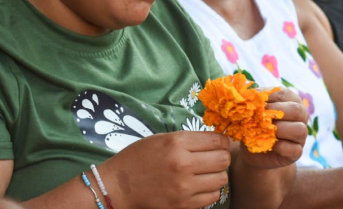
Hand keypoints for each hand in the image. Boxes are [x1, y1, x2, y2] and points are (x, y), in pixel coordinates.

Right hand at [99, 131, 230, 208]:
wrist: (118, 186)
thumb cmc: (139, 158)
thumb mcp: (162, 139)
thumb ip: (189, 139)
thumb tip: (217, 140)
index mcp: (177, 143)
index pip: (217, 141)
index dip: (223, 141)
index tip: (220, 144)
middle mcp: (183, 164)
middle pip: (224, 159)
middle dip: (222, 157)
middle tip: (214, 158)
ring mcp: (184, 187)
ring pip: (222, 179)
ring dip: (217, 175)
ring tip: (206, 173)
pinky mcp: (183, 205)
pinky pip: (213, 196)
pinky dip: (211, 190)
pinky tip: (200, 186)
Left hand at [238, 88, 308, 168]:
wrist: (254, 148)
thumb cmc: (256, 123)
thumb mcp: (254, 109)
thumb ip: (253, 101)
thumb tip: (247, 94)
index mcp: (291, 100)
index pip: (284, 93)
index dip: (268, 98)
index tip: (254, 103)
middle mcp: (300, 116)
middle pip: (296, 110)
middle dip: (276, 113)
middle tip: (259, 118)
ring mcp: (301, 135)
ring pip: (300, 129)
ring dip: (280, 130)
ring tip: (265, 131)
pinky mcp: (297, 152)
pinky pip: (295, 149)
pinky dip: (280, 147)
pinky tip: (269, 145)